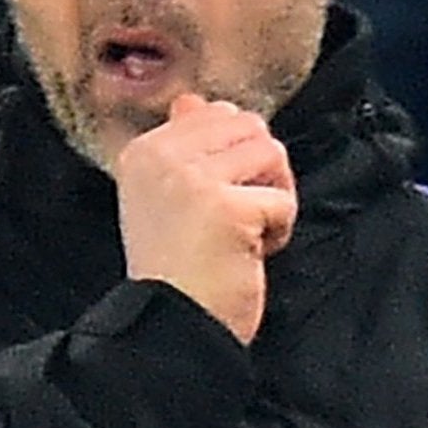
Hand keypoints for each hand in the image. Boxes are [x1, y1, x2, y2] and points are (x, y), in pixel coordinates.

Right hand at [114, 93, 297, 343]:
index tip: (213, 205)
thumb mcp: (162, 199)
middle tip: (240, 218)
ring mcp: (193, 179)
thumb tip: (194, 100)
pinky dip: (279, 230)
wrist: (170, 327)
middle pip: (250, 129)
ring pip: (272, 153)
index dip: (234, 160)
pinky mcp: (228, 208)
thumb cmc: (175, 270)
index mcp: (144, 151)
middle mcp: (162, 157)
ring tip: (247, 233)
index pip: (216, 114)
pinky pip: (283, 199)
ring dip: (272, 197)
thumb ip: (182, 147)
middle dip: (260, 173)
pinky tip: (250, 254)